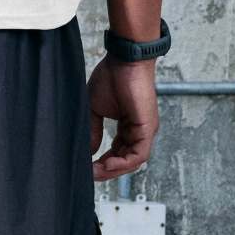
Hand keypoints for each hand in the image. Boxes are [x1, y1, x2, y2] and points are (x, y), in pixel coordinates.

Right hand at [87, 56, 158, 182]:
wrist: (125, 59)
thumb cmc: (112, 77)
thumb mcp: (95, 110)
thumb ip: (93, 131)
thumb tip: (88, 152)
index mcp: (128, 126)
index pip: (118, 153)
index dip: (103, 163)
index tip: (87, 168)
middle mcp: (139, 131)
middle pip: (126, 161)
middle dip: (107, 170)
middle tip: (90, 174)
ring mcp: (145, 130)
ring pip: (133, 162)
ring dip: (114, 170)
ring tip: (96, 172)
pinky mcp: (147, 128)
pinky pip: (138, 155)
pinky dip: (123, 163)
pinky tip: (106, 164)